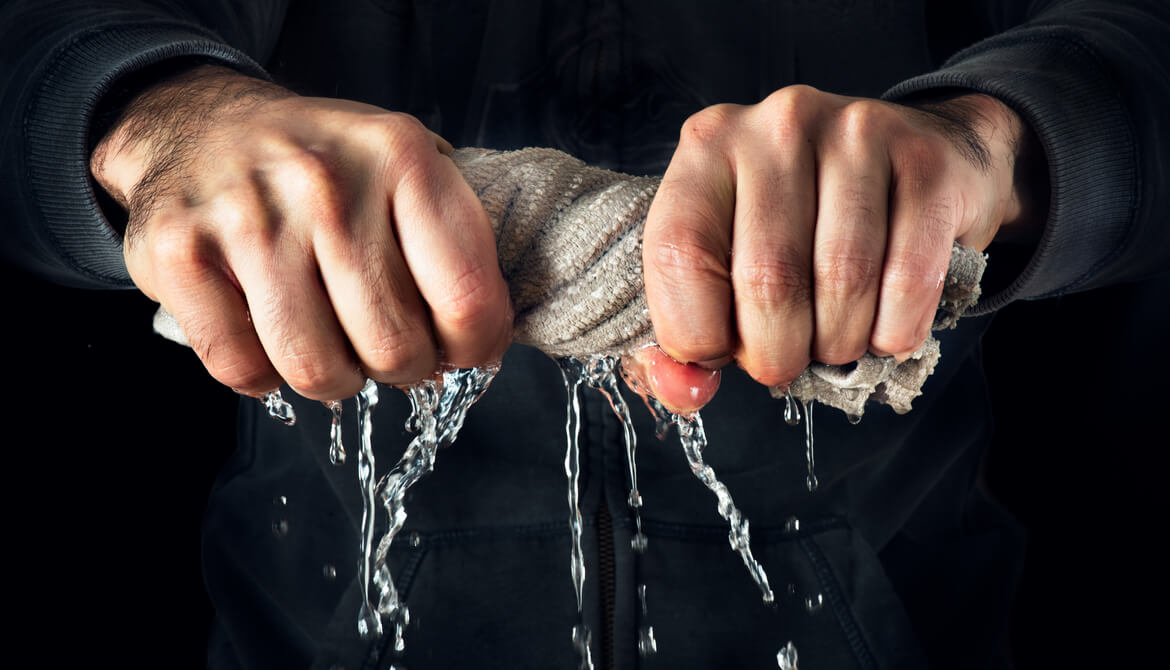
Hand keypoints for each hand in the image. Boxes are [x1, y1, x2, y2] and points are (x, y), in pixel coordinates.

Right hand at [91, 66, 511, 400]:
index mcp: (399, 156)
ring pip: (315, 368)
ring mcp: (247, 218)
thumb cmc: (325, 165)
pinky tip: (269, 334)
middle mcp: (325, 184)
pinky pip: (241, 368)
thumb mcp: (407, 166)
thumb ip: (456, 243)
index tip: (461, 347)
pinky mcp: (179, 253)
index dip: (473, 346)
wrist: (201, 124)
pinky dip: (262, 373)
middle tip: (388, 343)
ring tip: (333, 342)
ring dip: (334, 377)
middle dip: (401, 366)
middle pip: (393, 347)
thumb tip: (484, 339)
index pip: (467, 298)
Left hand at [639, 85, 1042, 413]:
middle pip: (766, 278)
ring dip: (838, 344)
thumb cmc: (804, 224)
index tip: (720, 349)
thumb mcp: (726, 262)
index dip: (696, 329)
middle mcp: (778, 124)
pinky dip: (895, 329)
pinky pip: (909, 279)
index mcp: (709, 147)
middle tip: (785, 357)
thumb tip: (685, 393)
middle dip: (775, 351)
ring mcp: (857, 133)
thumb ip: (684, 335)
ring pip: (841, 282)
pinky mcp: (926, 161)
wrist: (917, 159)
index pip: (678, 252)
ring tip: (835, 339)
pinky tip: (886, 326)